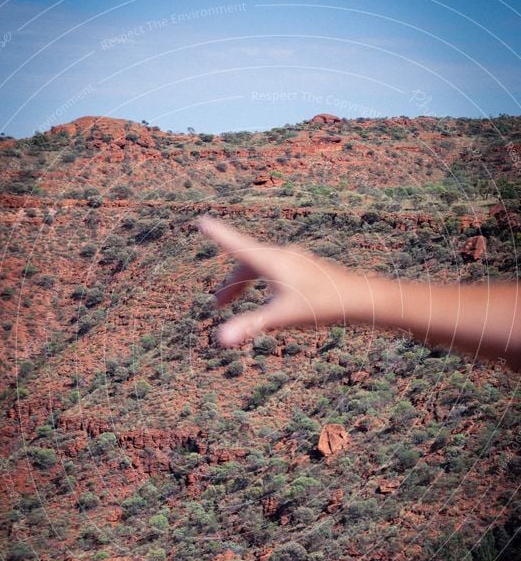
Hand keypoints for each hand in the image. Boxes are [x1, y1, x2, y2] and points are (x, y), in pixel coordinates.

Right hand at [196, 216, 370, 346]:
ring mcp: (295, 261)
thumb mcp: (282, 316)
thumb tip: (221, 339)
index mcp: (272, 261)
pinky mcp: (305, 269)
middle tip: (218, 305)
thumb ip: (250, 325)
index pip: (237, 245)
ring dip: (245, 285)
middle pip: (247, 264)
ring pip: (261, 268)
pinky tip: (268, 298)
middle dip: (231, 284)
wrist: (359, 298)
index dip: (219, 234)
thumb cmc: (322, 304)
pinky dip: (261, 283)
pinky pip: (274, 271)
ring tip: (237, 306)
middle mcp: (282, 256)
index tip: (202, 221)